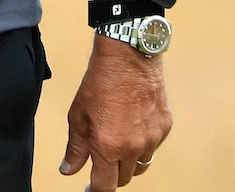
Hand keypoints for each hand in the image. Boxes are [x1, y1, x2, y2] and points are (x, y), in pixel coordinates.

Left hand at [59, 35, 171, 189]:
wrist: (129, 56)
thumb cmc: (100, 83)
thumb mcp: (79, 116)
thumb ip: (75, 148)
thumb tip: (69, 170)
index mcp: (109, 147)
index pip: (105, 187)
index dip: (95, 191)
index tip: (90, 189)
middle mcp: (133, 147)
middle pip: (124, 179)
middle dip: (111, 175)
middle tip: (102, 163)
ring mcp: (153, 137)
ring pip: (140, 165)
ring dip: (128, 161)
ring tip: (118, 144)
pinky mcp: (165, 126)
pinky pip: (153, 147)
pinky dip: (143, 144)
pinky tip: (133, 127)